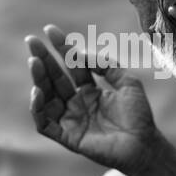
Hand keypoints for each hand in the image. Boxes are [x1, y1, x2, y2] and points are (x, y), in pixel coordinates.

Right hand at [26, 25, 159, 172]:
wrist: (144, 145)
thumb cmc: (139, 117)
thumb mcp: (127, 82)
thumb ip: (106, 65)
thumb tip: (81, 53)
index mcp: (90, 90)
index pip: (71, 66)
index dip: (61, 48)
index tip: (49, 30)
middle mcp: (77, 103)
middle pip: (54, 78)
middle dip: (42, 59)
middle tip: (31, 41)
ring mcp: (71, 120)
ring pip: (46, 97)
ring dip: (38, 80)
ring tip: (34, 62)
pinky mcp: (67, 136)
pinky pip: (44, 123)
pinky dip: (37, 109)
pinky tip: (37, 92)